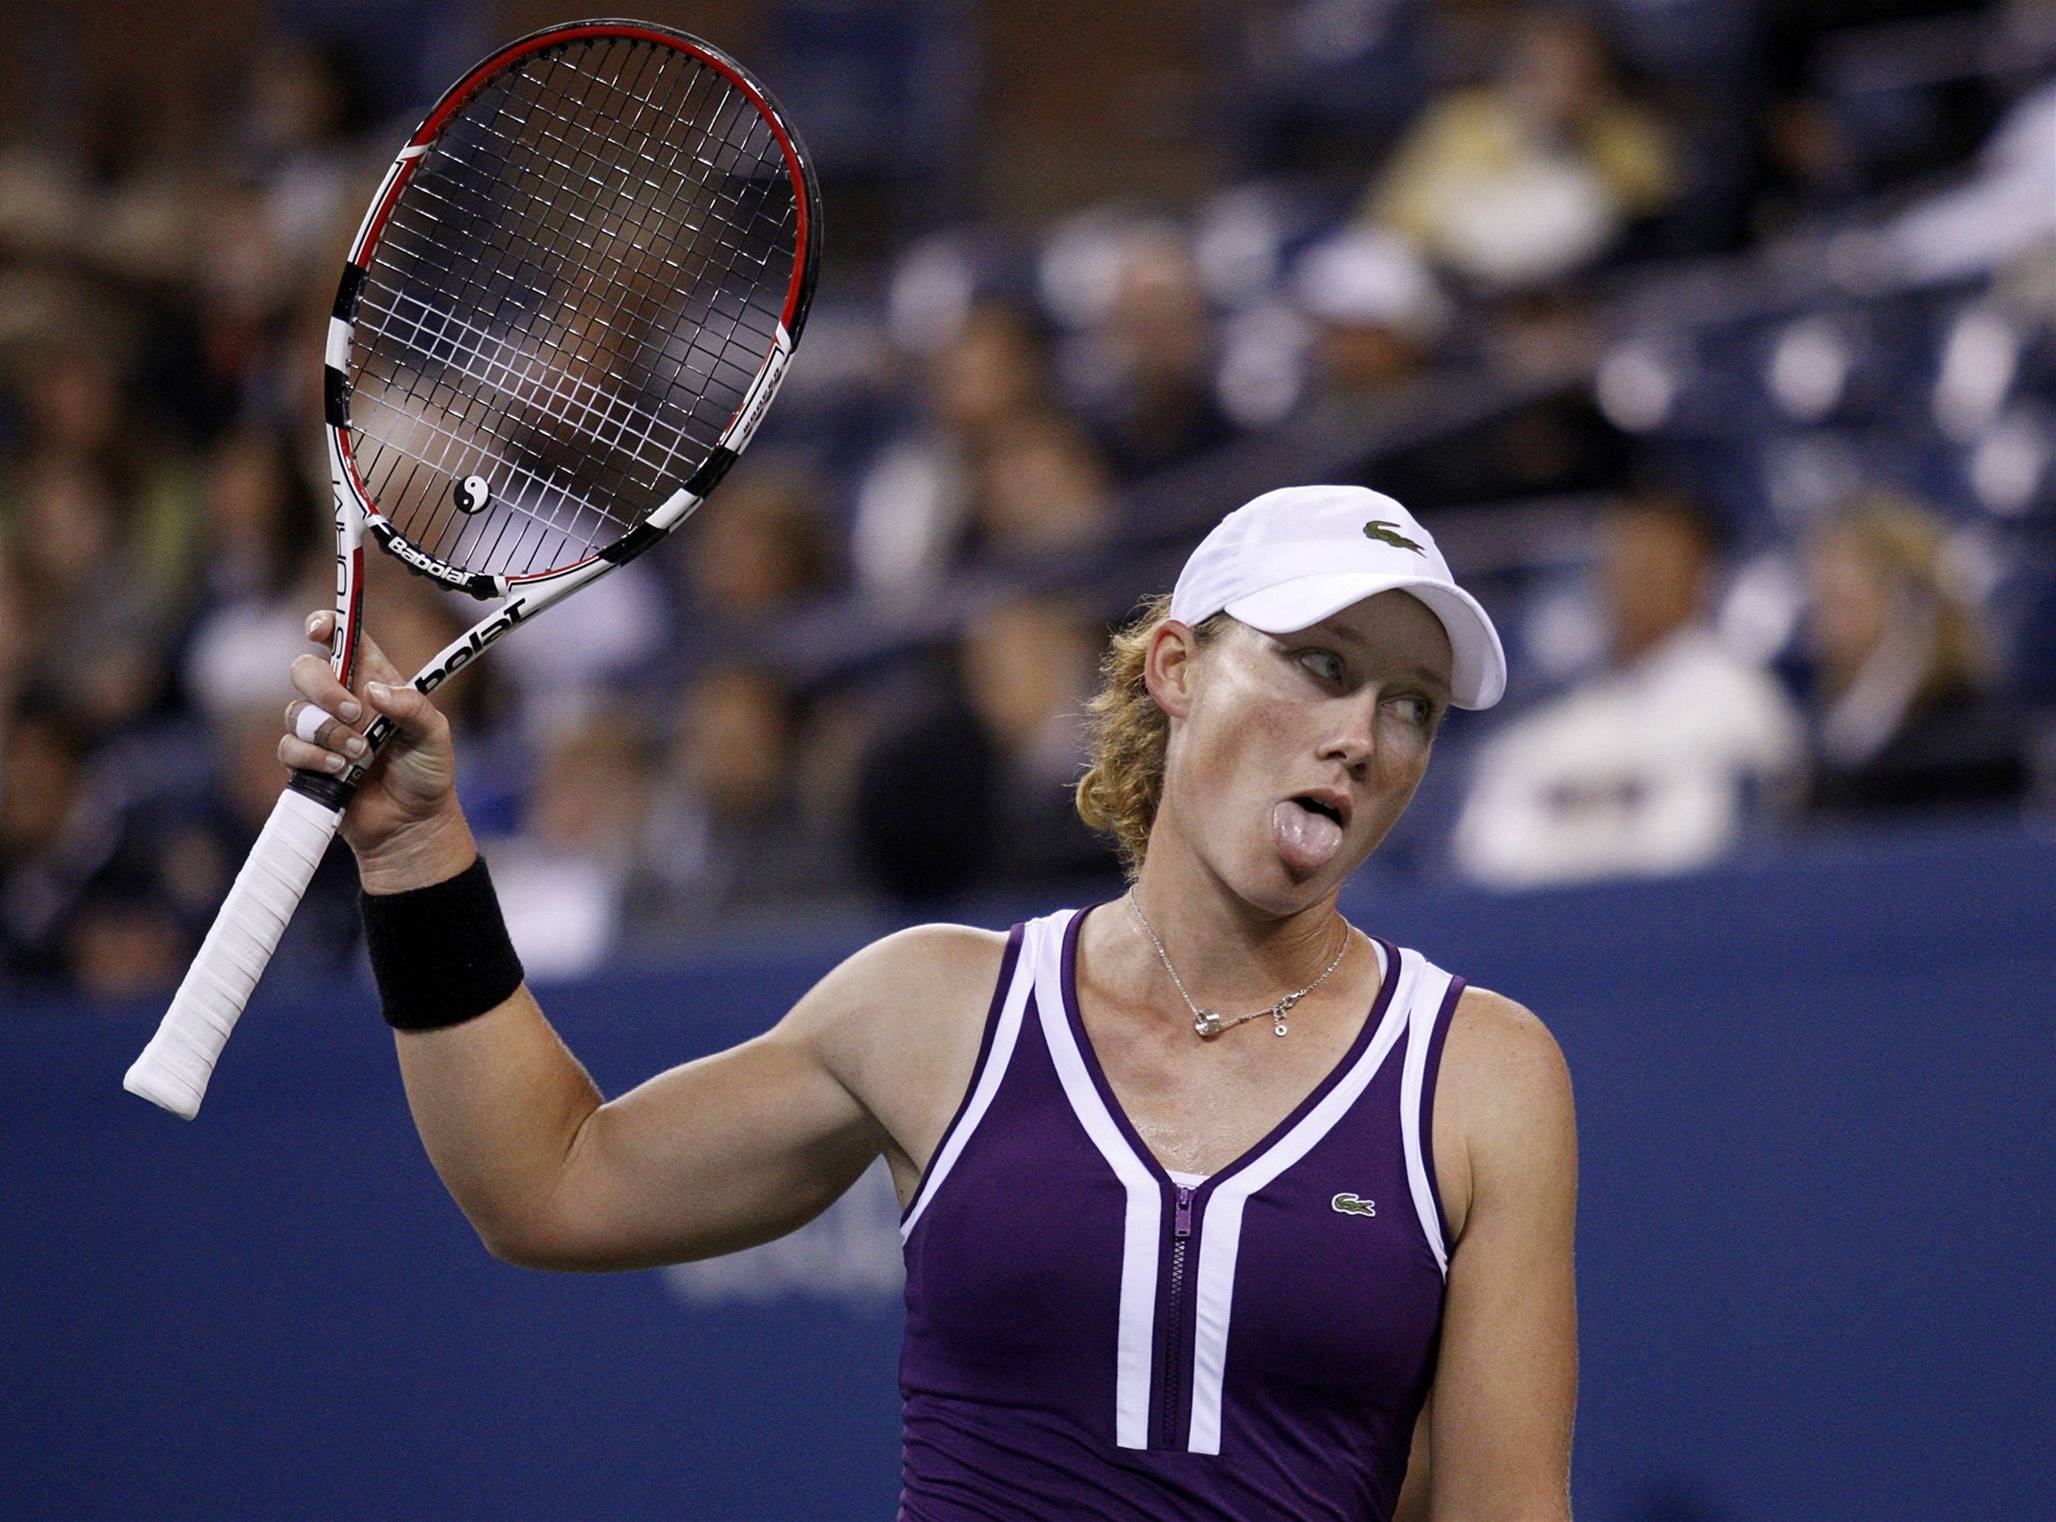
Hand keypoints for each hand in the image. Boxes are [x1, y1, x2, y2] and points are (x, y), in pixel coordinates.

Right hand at [281, 610, 475, 891]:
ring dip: (328, 734)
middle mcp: (343, 700)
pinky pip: (290, 747)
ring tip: (361, 756)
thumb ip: (412, 708)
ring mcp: (321, 731)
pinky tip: (342, 772)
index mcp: (374, 681)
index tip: (317, 629)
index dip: (325, 624)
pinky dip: (315, 759)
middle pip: (305, 669)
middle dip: (324, 690)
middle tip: (355, 715)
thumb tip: (375, 691)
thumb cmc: (426, 775)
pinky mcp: (306, 761)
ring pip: (295, 712)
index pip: (343, 639)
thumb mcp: (435, 736)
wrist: (410, 825)